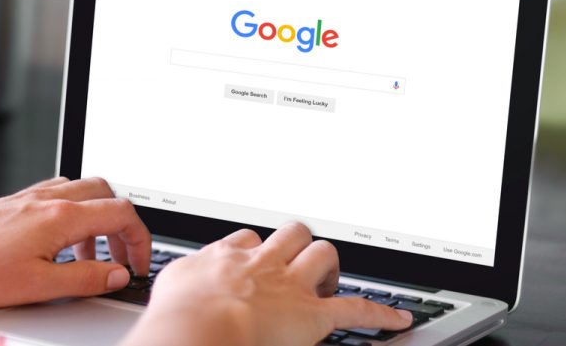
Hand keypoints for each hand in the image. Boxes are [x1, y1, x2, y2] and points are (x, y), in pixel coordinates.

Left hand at [0, 177, 150, 307]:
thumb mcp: (38, 285)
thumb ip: (85, 278)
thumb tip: (116, 275)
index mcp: (61, 216)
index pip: (122, 214)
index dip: (140, 240)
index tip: (138, 264)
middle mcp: (49, 199)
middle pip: (108, 193)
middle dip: (123, 225)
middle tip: (121, 256)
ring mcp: (31, 197)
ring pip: (83, 191)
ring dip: (98, 219)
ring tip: (90, 255)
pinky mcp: (15, 202)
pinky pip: (59, 194)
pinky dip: (73, 213)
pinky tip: (60, 240)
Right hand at [121, 223, 411, 345]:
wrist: (194, 332)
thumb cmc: (174, 320)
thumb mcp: (166, 291)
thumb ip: (178, 286)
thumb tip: (167, 302)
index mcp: (223, 259)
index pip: (244, 240)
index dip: (253, 249)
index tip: (253, 258)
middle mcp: (259, 264)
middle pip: (288, 234)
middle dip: (295, 243)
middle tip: (295, 260)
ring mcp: (288, 286)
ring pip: (321, 254)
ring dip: (327, 265)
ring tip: (328, 278)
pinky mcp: (312, 315)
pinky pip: (355, 309)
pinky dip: (380, 313)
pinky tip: (399, 319)